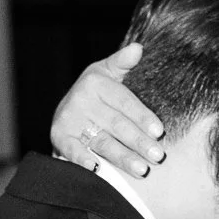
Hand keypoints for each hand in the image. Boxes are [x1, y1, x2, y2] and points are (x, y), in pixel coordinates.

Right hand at [49, 43, 166, 176]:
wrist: (66, 108)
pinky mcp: (59, 136)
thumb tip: (138, 49)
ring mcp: (69, 120)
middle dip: (138, 142)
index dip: (142, 117)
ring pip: (102, 141)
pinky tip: (96, 169)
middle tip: (157, 156)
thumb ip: (123, 62)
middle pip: (116, 124)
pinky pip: (73, 150)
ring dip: (122, 157)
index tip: (159, 131)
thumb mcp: (107, 72)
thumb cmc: (95, 91)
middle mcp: (81, 100)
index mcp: (96, 82)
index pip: (125, 102)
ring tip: (141, 170)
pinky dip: (83, 160)